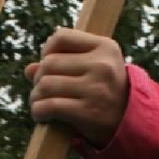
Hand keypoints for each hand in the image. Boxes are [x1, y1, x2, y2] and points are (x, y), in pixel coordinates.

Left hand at [26, 28, 127, 148]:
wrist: (130, 121)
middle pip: (49, 63)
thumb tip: (29, 70)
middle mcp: (102, 65)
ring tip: (39, 102)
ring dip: (36, 96)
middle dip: (39, 78)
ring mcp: (96, 88)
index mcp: (105, 47)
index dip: (47, 50)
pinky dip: (38, 111)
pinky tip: (41, 115)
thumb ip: (62, 63)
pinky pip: (50, 106)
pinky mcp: (88, 111)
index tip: (49, 64)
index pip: (61, 37)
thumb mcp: (92, 69)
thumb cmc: (104, 90)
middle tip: (42, 90)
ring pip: (46, 85)